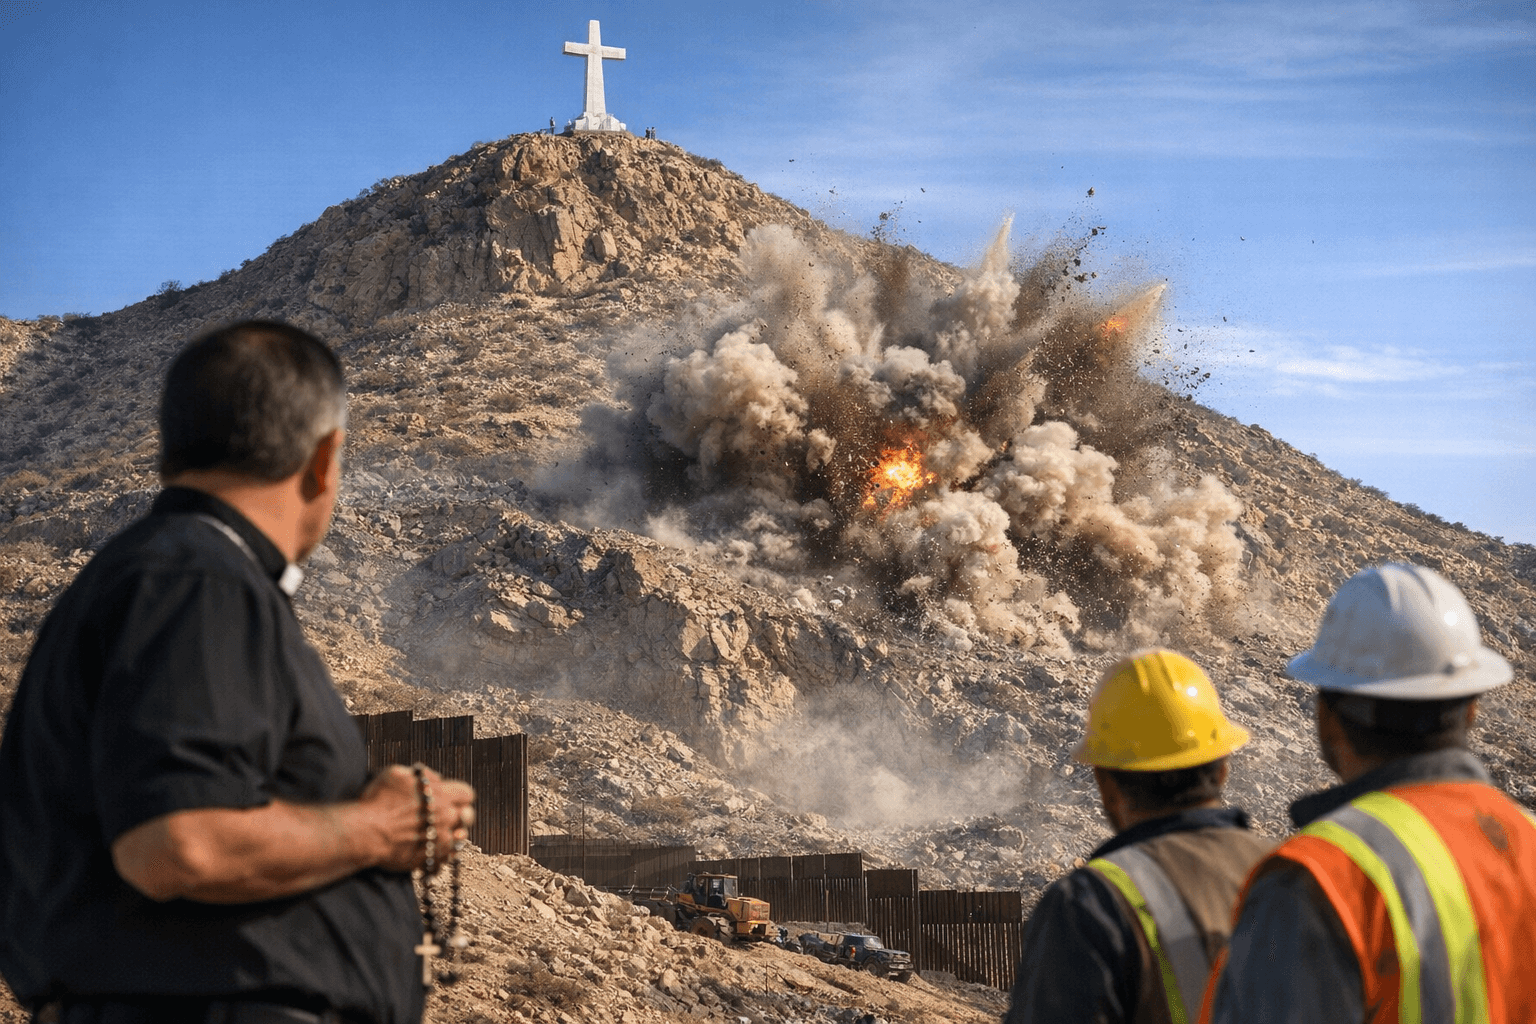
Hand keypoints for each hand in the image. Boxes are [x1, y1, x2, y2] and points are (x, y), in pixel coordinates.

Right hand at [360, 764, 475, 872]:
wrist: (366, 833)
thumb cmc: (378, 802)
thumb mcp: (398, 774)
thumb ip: (422, 775)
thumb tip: (433, 778)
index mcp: (442, 795)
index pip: (467, 793)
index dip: (459, 794)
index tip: (450, 797)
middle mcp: (446, 818)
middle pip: (467, 815)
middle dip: (458, 813)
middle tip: (445, 815)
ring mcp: (441, 840)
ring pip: (460, 837)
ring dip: (452, 833)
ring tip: (437, 833)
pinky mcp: (431, 859)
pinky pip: (447, 857)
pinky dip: (442, 854)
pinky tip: (430, 848)